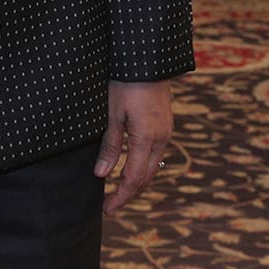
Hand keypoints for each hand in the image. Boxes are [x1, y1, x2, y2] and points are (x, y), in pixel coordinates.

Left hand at [97, 79, 172, 212]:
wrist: (146, 59)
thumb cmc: (124, 82)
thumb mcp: (112, 114)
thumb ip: (110, 146)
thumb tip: (101, 175)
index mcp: (146, 138)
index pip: (133, 178)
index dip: (120, 196)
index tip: (108, 209)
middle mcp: (161, 139)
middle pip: (146, 177)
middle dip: (128, 193)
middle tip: (110, 205)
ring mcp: (166, 131)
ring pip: (153, 166)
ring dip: (137, 181)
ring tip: (118, 190)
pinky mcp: (166, 124)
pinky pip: (156, 153)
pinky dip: (143, 166)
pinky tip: (131, 166)